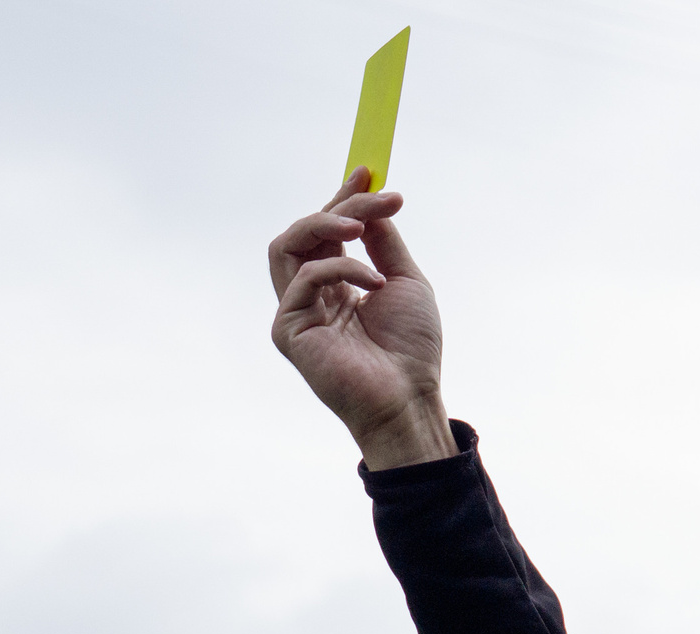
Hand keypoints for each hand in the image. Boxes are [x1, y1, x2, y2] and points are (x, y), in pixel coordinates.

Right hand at [268, 167, 453, 468]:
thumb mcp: (405, 281)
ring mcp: (294, 312)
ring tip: (361, 227)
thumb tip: (372, 202)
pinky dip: (341, 269)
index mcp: (335, 287)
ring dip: (325, 224)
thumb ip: (384, 243)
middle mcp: (310, 297)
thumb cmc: (412, 349)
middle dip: (340, 206)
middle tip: (374, 192)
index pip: (326, 233)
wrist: (410, 396)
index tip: (366, 170)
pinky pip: (302, 279)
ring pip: (287, 245)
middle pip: (304, 232)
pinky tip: (374, 284)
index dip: (342, 199)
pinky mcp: (287, 330)